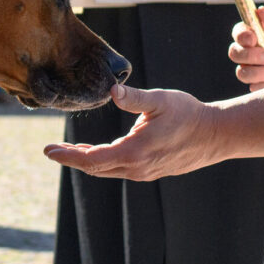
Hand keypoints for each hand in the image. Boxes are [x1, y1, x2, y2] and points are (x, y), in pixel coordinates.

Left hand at [43, 84, 220, 180]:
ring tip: (69, 150)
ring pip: (106, 170)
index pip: (92, 159)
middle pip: (95, 168)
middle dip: (72, 158)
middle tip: (51, 151)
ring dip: (87, 160)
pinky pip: (118, 170)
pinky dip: (102, 162)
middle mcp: (136, 168)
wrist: (215, 136)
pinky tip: (95, 152)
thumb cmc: (189, 114)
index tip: (49, 151)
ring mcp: (143, 173)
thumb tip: (112, 90)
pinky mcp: (149, 171)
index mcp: (134, 152)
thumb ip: (134, 97)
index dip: (68, 156)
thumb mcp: (161, 100)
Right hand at [229, 6, 263, 86]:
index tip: (252, 37)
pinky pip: (253, 88)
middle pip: (235, 52)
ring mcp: (263, 72)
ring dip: (257, 71)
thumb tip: (261, 11)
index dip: (241, 33)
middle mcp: (262, 53)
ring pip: (241, 71)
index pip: (243, 31)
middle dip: (248, 54)